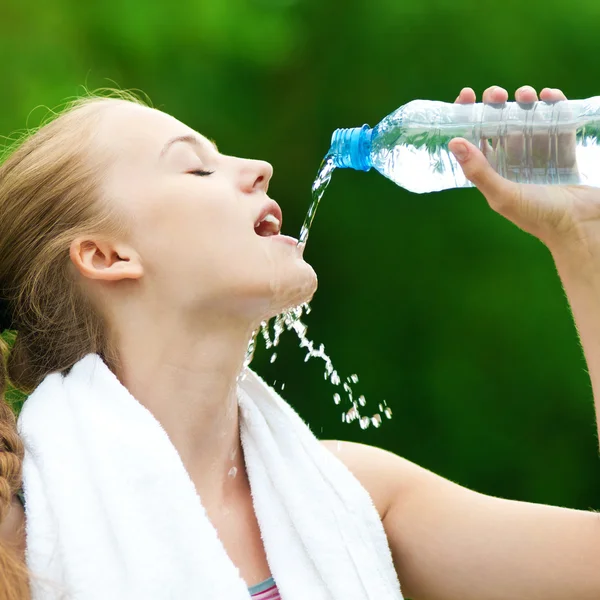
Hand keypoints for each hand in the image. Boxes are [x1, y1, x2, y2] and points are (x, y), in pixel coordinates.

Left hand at [448, 86, 599, 255]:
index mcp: (493, 173)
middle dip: (496, 105)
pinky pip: (557, 123)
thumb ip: (479, 171)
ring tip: (525, 93)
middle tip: (497, 93)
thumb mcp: (503, 194)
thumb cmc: (538, 216)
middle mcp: (513, 163)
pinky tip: (550, 96)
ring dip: (524, 102)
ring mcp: (539, 156)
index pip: (475, 140)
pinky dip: (554, 107)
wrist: (580, 227)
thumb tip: (454, 142)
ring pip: (527, 120)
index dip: (469, 117)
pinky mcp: (564, 151)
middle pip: (500, 125)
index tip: (466, 95)